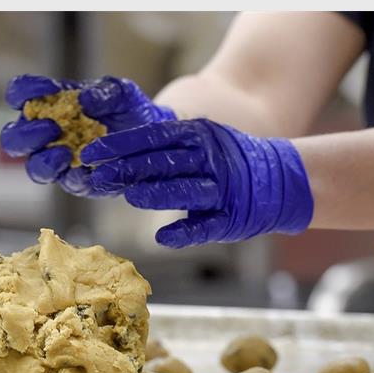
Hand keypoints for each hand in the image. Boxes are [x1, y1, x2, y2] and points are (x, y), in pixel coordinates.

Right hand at [0, 74, 175, 195]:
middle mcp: (47, 135)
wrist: (154, 134)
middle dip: (27, 135)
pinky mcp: (81, 182)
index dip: (22, 91)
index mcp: (48, 104)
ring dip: (45, 161)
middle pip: (14, 140)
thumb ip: (105, 92)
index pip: (20, 94)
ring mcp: (60, 162)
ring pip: (36, 169)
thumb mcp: (122, 93)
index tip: (43, 89)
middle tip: (50, 128)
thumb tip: (86, 99)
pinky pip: (69, 183)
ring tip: (65, 153)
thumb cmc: (129, 108)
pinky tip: (87, 170)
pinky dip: (75, 177)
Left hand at [79, 119, 313, 247]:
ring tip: (129, 196)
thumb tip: (117, 159)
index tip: (90, 153)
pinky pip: (206, 225)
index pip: (152, 137)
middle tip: (96, 176)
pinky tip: (163, 236)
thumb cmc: (230, 162)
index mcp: (198, 136)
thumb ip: (167, 150)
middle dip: (127, 168)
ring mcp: (223, 188)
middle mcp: (211, 158)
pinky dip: (185, 232)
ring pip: (186, 189)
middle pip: (164, 162)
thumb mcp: (201, 143)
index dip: (120, 145)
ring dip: (156, 193)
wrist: (283, 181)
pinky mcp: (233, 218)